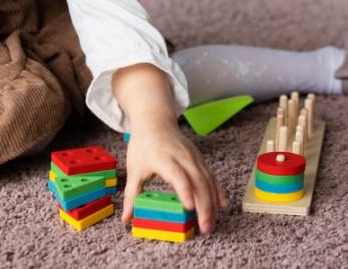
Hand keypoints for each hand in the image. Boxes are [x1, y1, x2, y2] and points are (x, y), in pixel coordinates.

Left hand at [121, 119, 227, 234]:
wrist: (156, 121)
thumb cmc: (143, 145)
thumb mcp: (134, 169)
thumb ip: (132, 195)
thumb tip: (126, 219)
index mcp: (163, 158)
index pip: (177, 175)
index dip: (184, 190)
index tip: (190, 207)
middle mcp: (182, 156)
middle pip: (198, 181)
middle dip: (204, 205)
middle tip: (204, 227)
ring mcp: (194, 157)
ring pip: (207, 180)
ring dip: (212, 202)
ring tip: (210, 223)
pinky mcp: (200, 158)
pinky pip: (211, 176)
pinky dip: (217, 191)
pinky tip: (221, 205)